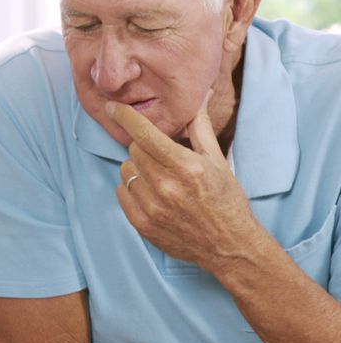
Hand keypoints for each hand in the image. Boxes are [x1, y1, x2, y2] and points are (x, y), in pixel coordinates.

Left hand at [108, 93, 264, 270]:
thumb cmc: (227, 200)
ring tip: (160, 179)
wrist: (229, 246)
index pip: (145, 135)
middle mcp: (167, 187)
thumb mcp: (218, 162)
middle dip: (144, 147)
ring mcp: (152, 208)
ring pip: (126, 170)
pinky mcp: (142, 224)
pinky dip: (132, 189)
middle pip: (134, 150)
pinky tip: (152, 194)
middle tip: (161, 157)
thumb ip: (200, 129)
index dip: (126, 117)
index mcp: (187, 167)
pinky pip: (122, 193)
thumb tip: (199, 96)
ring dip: (138, 169)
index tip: (112, 108)